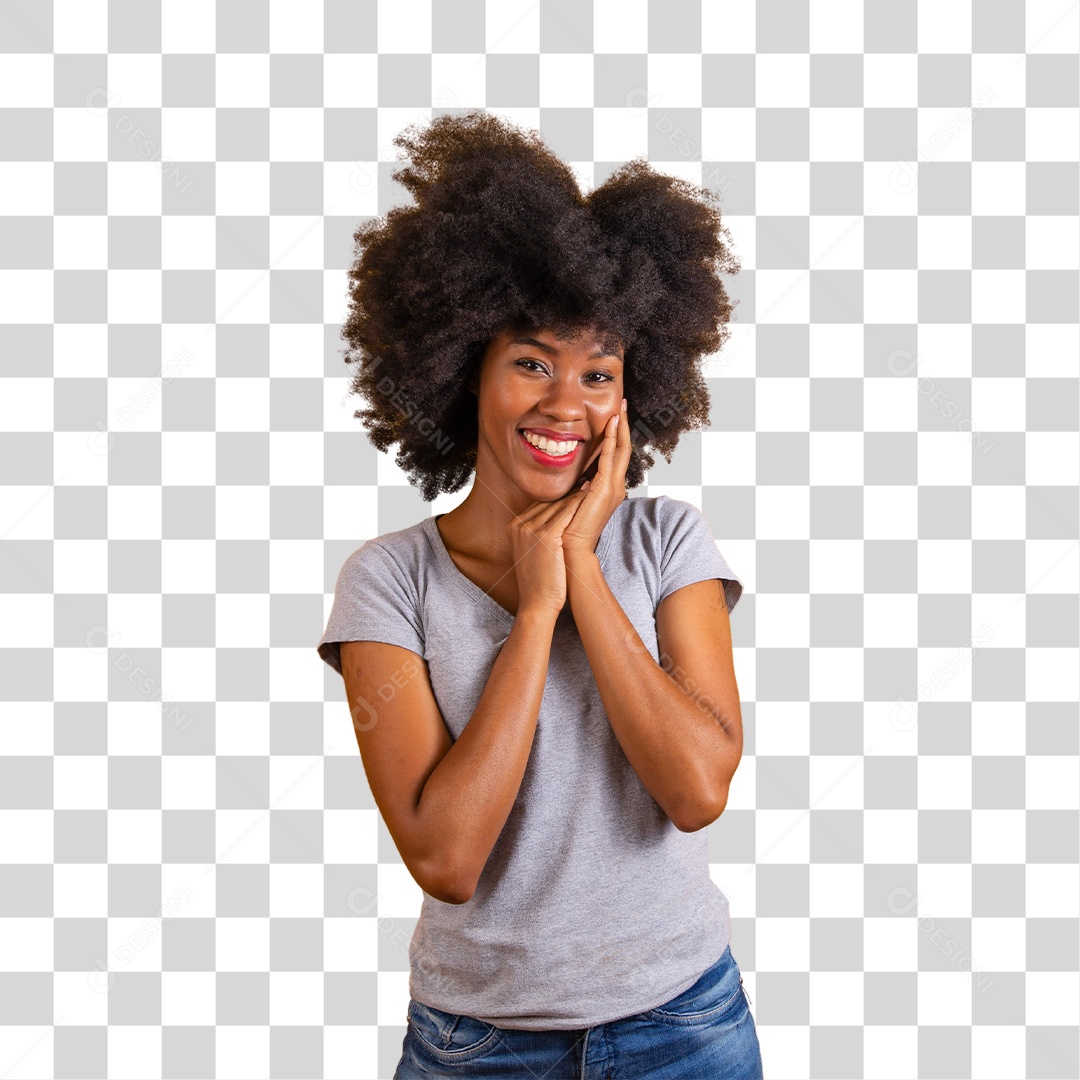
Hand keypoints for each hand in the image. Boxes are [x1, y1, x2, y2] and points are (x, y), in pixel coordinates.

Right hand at [506, 480, 592, 617]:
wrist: (537, 603)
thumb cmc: (539, 581)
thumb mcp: (531, 551)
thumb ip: (536, 532)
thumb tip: (554, 518)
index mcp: (513, 526)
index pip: (540, 504)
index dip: (559, 496)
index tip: (574, 486)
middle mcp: (519, 524)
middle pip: (548, 501)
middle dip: (568, 491)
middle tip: (586, 477)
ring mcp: (530, 529)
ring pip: (559, 504)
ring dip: (576, 493)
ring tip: (592, 481)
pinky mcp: (546, 535)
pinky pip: (567, 512)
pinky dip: (579, 502)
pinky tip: (590, 493)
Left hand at [560, 398, 630, 562]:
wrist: (571, 551)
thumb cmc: (568, 532)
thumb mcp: (574, 505)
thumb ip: (578, 491)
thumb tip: (578, 483)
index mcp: (608, 491)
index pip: (614, 457)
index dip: (615, 436)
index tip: (613, 417)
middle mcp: (615, 487)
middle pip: (623, 449)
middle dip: (623, 426)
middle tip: (623, 404)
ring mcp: (613, 488)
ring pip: (621, 450)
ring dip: (621, 427)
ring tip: (621, 408)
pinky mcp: (605, 489)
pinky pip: (611, 458)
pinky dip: (612, 439)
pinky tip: (611, 424)